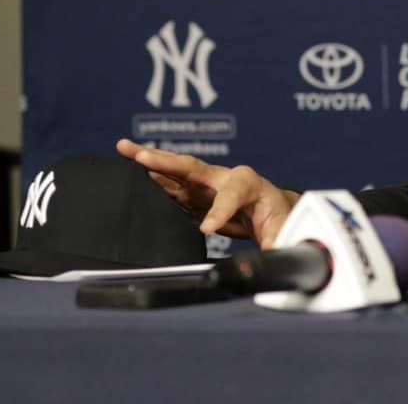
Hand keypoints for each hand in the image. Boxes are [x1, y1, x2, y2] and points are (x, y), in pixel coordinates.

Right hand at [116, 139, 299, 247]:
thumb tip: (274, 258)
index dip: (220, 208)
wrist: (275, 211)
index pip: (233, 191)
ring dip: (150, 161)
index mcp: (249, 184)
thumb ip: (277, 242)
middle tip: (140, 156)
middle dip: (167, 161)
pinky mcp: (194, 196)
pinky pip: (170, 185)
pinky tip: (130, 172)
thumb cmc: (280, 217)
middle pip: (194, 166)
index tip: (207, 228)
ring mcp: (206, 185)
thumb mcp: (283, 231)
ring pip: (176, 171)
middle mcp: (224, 178)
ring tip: (124, 149)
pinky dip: (150, 178)